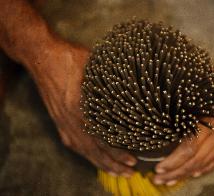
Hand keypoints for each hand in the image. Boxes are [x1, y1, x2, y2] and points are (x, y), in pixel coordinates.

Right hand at [31, 41, 136, 176]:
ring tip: (117, 172)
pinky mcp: (60, 122)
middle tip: (129, 173)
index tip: (133, 160)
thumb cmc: (69, 59)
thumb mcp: (95, 67)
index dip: (118, 152)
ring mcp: (63, 123)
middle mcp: (71, 121)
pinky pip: (75, 145)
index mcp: (80, 109)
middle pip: (94, 151)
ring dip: (102, 163)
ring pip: (84, 151)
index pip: (103, 139)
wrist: (42, 57)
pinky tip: (96, 160)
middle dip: (113, 165)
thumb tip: (134, 90)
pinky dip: (88, 156)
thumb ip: (111, 82)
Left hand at [153, 53, 213, 184]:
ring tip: (173, 180)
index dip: (173, 162)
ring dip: (187, 175)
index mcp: (211, 122)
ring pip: (206, 164)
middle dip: (175, 173)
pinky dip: (207, 168)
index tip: (159, 168)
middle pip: (195, 162)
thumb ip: (188, 103)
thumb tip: (168, 111)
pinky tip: (197, 173)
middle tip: (160, 179)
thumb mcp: (203, 86)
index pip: (188, 150)